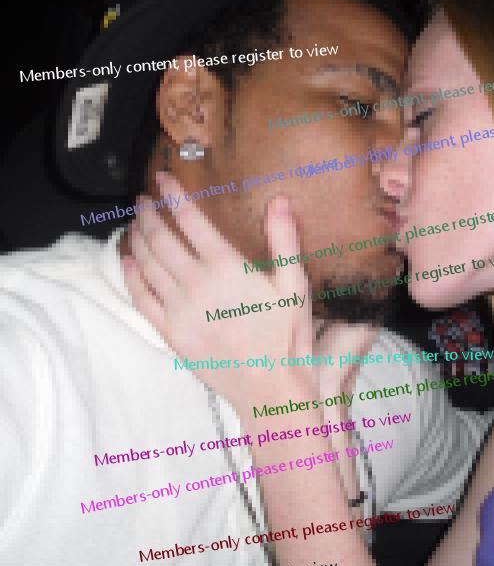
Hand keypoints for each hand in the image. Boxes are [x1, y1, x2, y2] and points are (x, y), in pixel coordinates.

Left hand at [123, 173, 317, 413]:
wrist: (269, 386)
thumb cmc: (285, 334)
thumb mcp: (294, 283)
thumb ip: (283, 239)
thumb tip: (278, 200)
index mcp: (225, 266)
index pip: (191, 219)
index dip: (173, 195)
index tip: (163, 179)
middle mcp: (195, 283)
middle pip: (161, 239)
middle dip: (148, 214)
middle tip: (142, 200)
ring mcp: (178, 309)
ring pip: (148, 265)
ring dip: (138, 239)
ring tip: (134, 224)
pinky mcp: (170, 332)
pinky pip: (142, 299)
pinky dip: (131, 277)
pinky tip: (128, 263)